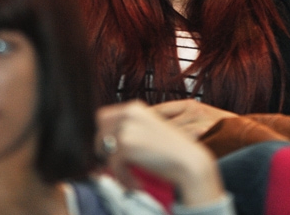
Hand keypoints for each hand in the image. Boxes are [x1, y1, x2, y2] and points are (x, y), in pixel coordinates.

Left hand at [96, 101, 225, 206]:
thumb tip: (105, 139)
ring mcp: (126, 127)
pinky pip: (113, 165)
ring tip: (130, 175)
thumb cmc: (172, 148)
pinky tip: (135, 182)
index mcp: (134, 107)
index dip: (105, 135)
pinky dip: (123, 177)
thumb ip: (130, 127)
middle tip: (118, 163)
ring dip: (115, 166)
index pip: (104, 117)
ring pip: (104, 150)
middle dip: (105, 149)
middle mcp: (128, 112)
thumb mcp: (149, 128)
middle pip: (99, 131)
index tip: (112, 150)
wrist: (189, 160)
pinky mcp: (125, 144)